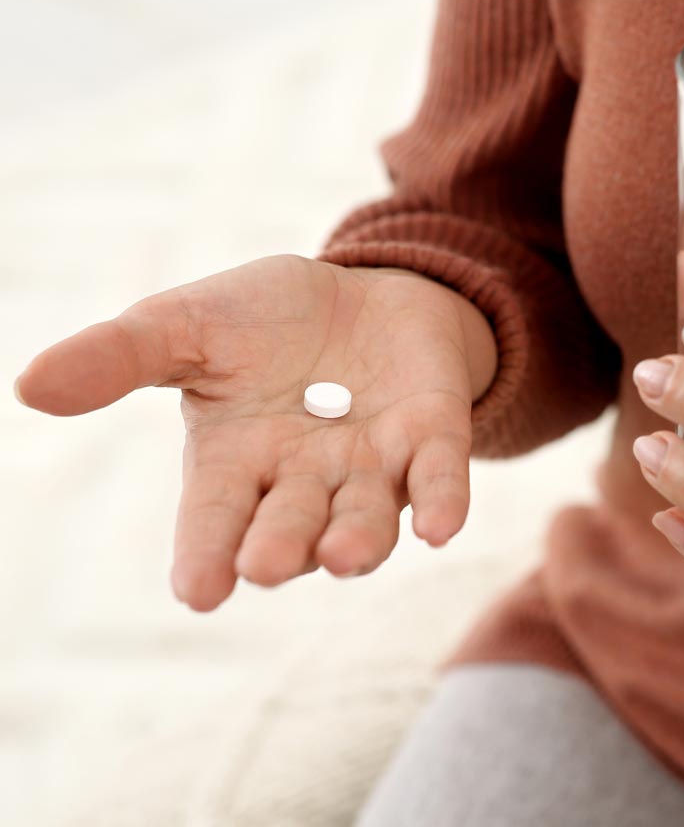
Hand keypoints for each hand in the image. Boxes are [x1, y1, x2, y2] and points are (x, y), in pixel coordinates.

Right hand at [15, 255, 494, 610]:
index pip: (215, 519)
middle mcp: (305, 480)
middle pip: (291, 526)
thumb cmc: (265, 320)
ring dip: (358, 537)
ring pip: (365, 516)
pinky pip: (437, 477)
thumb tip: (29, 385)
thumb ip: (121, 357)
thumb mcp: (188, 324)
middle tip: (266, 564)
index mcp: (238, 461)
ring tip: (345, 553)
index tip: (199, 591)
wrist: (362, 291)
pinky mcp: (431, 437)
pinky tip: (443, 526)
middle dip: (280, 546)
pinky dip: (442, 501)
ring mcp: (371, 465)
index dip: (206, 555)